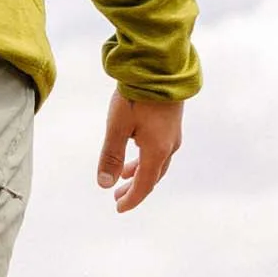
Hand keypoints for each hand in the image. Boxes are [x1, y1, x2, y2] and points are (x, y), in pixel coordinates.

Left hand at [97, 90, 181, 212]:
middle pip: (152, 176)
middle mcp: (169, 146)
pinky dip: (146, 159)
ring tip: (124, 177)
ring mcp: (173, 135)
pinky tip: (136, 151)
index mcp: (157, 151)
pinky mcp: (171, 123)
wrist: (159, 68)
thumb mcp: (117, 127)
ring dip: (140, 173)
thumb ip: (111, 156)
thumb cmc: (136, 97)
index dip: (132, 199)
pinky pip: (159, 150)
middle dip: (135, 188)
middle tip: (117, 197)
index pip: (144, 185)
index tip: (118, 208)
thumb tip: (104, 185)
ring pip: (157, 163)